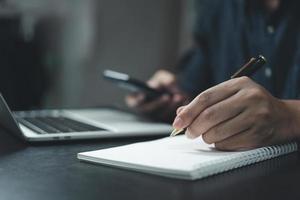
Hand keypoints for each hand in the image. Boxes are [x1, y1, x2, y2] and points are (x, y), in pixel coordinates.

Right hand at [126, 70, 189, 121]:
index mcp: (138, 99)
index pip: (134, 102)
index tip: (143, 95)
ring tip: (178, 96)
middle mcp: (145, 111)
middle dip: (158, 103)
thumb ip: (162, 80)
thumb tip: (158, 87)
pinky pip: (172, 119)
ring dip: (170, 107)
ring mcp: (156, 118)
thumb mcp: (163, 77)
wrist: (177, 90)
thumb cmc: (165, 83)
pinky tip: (184, 102)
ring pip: (161, 116)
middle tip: (167, 96)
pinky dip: (179, 111)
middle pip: (148, 111)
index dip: (137, 100)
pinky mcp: (167, 122)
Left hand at [173, 77, 296, 149]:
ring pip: (217, 132)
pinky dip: (219, 144)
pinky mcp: (258, 134)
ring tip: (208, 135)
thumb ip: (206, 102)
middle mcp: (249, 98)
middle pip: (210, 115)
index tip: (177, 123)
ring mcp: (256, 116)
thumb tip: (180, 113)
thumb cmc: (250, 105)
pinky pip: (228, 144)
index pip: (206, 97)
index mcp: (239, 84)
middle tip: (189, 133)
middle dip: (193, 127)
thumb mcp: (230, 96)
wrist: (282, 117)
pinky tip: (223, 139)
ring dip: (206, 137)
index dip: (188, 112)